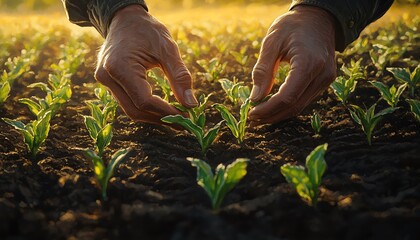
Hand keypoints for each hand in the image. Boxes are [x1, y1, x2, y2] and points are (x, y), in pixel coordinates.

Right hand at [95, 5, 196, 124]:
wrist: (125, 18)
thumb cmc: (147, 30)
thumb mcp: (168, 49)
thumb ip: (180, 77)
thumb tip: (191, 105)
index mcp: (119, 67)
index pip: (144, 101)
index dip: (166, 112)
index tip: (186, 116)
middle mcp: (107, 77)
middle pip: (135, 110)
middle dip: (160, 118)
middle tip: (183, 123)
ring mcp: (105, 81)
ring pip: (130, 110)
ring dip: (153, 116)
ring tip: (175, 117)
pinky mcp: (108, 82)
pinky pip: (127, 102)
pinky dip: (145, 108)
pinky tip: (162, 109)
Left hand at [249, 5, 335, 124]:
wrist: (318, 18)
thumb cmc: (293, 26)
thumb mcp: (272, 41)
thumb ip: (263, 70)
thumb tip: (255, 98)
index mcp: (309, 63)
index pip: (287, 97)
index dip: (268, 109)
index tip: (251, 113)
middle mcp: (322, 74)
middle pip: (295, 106)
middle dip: (272, 116)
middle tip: (253, 119)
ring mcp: (326, 79)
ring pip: (301, 106)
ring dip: (279, 114)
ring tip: (260, 114)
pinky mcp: (325, 81)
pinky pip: (305, 99)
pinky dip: (289, 106)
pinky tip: (273, 106)